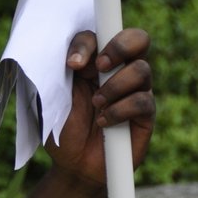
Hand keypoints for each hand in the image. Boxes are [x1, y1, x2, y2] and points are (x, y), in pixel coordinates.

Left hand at [46, 28, 154, 188]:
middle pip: (138, 39)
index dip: (89, 43)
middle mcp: (119, 71)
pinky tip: (104, 122)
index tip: (72, 64)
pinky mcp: (145, 114)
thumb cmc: (62, 127)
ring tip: (96, 105)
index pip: (100, 34)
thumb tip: (73, 57)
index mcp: (95, 61)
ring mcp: (135, 91)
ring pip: (141, 70)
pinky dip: (120, 110)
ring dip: (114, 87)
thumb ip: (61, 72)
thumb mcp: (52, 97)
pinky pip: (143, 101)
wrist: (73, 164)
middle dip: (120, 47)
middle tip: (100, 66)